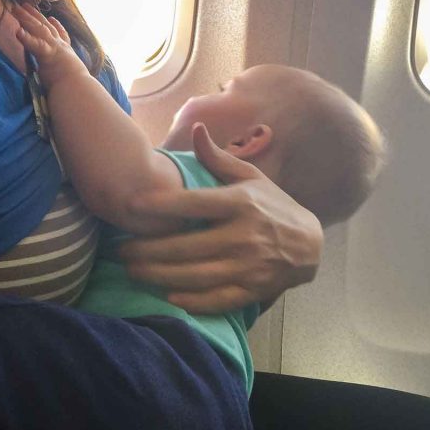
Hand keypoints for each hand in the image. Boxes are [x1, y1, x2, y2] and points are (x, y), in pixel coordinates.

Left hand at [12, 3, 86, 88]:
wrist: (77, 90)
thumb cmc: (73, 88)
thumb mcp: (68, 77)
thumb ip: (60, 74)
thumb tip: (58, 81)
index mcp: (66, 53)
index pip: (62, 36)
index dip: (57, 26)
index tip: (52, 19)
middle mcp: (61, 47)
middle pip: (46, 27)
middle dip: (35, 15)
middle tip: (25, 5)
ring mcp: (54, 48)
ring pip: (39, 29)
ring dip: (26, 18)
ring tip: (15, 9)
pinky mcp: (48, 54)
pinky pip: (35, 44)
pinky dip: (26, 37)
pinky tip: (17, 31)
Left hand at [118, 123, 322, 313]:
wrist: (309, 245)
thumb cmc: (272, 206)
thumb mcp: (251, 178)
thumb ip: (218, 159)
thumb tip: (196, 130)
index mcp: (239, 203)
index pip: (193, 204)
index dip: (160, 206)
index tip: (131, 206)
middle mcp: (243, 235)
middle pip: (186, 246)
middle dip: (147, 250)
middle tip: (120, 251)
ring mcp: (249, 266)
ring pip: (195, 276)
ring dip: (159, 276)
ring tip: (132, 271)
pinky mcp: (253, 290)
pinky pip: (217, 299)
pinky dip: (191, 300)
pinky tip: (167, 296)